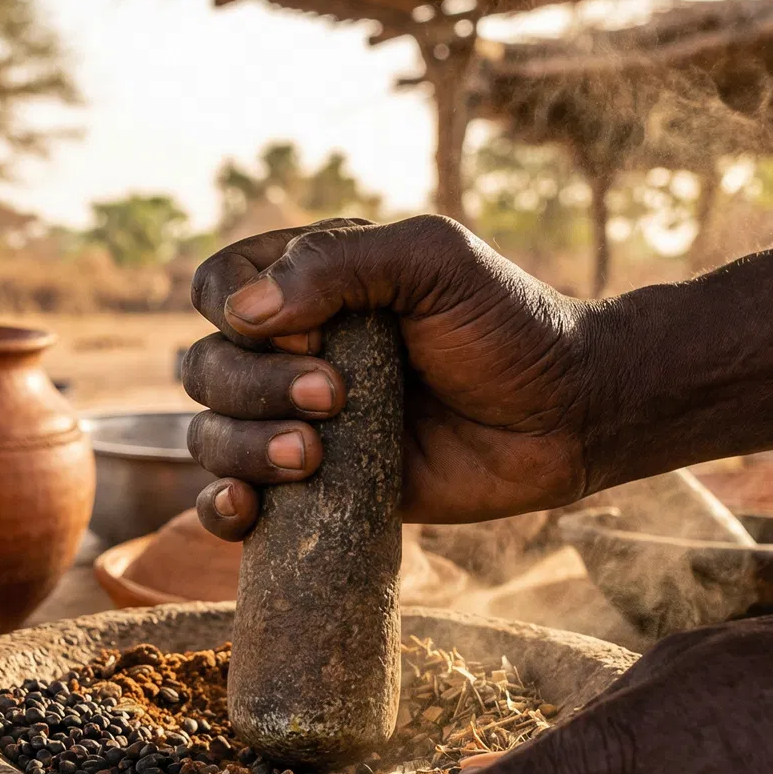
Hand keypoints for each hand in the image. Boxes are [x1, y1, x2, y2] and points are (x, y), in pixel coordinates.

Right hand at [182, 215, 595, 537]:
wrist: (567, 417)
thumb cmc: (510, 326)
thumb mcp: (435, 263)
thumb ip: (341, 264)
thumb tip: (244, 312)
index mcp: (312, 283)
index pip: (219, 286)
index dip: (235, 311)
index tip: (309, 332)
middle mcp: (293, 350)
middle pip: (205, 366)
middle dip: (252, 386)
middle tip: (334, 398)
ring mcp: (299, 422)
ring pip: (210, 434)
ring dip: (242, 446)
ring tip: (314, 456)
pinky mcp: (317, 489)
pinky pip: (235, 501)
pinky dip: (221, 508)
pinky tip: (246, 510)